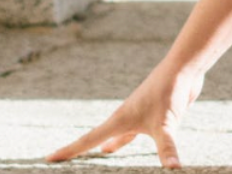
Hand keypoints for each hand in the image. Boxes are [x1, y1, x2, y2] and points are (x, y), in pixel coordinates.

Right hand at [44, 62, 205, 167]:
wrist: (183, 67)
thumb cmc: (170, 91)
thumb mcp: (166, 123)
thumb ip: (166, 147)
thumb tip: (173, 169)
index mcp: (120, 120)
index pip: (88, 140)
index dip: (68, 151)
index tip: (49, 158)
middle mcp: (125, 117)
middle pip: (97, 138)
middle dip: (82, 150)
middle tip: (64, 158)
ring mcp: (138, 115)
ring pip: (117, 135)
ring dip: (108, 144)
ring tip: (100, 154)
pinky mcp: (152, 114)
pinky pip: (134, 132)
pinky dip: (126, 141)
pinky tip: (123, 145)